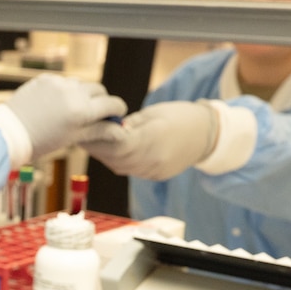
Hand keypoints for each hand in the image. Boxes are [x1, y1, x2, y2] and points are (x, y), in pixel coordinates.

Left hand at [4, 73, 126, 160]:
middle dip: (100, 100)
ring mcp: (58, 82)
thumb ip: (98, 130)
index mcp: (82, 110)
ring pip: (80, 84)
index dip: (117, 110)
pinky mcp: (45, 78)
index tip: (116, 115)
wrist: (8, 133)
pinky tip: (55, 104)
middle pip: (99, 90)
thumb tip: (121, 131)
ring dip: (82, 94)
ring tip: (71, 110)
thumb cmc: (41, 141)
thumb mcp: (73, 138)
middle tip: (94, 114)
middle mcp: (73, 92)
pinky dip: (65, 90)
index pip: (112, 104)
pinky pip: (63, 81)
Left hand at [83, 100, 217, 180]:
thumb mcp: (154, 113)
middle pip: (114, 157)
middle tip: (81, 133)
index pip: (117, 142)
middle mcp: (153, 159)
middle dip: (96, 146)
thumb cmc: (181, 116)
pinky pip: (130, 170)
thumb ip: (130, 124)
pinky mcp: (155, 176)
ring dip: (104, 155)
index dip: (100, 135)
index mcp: (153, 138)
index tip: (87, 126)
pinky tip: (110, 150)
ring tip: (92, 140)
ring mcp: (154, 170)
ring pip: (119, 166)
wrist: (209, 135)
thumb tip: (105, 128)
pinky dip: (117, 161)